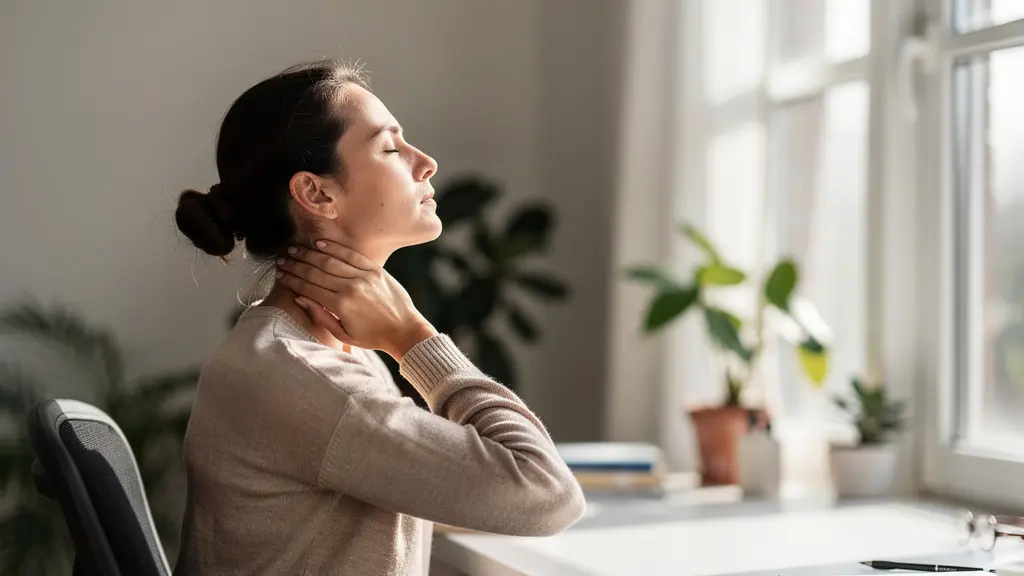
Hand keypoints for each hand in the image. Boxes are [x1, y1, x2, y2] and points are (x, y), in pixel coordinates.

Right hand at [276, 240, 436, 360]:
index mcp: (341, 306)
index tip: (280, 274)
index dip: (292, 280)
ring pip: (331, 260)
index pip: (309, 287)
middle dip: (296, 265)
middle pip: (316, 271)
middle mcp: (351, 288)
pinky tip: (320, 244)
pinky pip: (352, 255)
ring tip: (295, 250)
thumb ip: (321, 316)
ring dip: (309, 254)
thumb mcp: (344, 335)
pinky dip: (335, 248)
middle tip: (282, 260)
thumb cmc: (373, 337)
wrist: (405, 330)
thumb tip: (300, 298)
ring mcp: (364, 277)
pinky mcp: (376, 270)